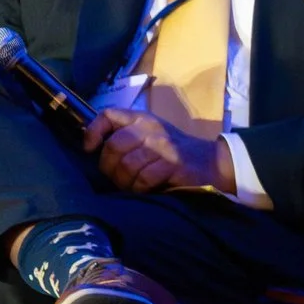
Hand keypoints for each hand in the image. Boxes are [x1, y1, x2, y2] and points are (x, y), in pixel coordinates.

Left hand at [84, 108, 234, 193]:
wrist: (213, 162)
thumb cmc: (174, 152)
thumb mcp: (151, 136)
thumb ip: (125, 136)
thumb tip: (92, 149)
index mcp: (142, 119)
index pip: (108, 115)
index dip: (94, 132)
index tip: (91, 149)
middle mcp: (151, 128)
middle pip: (114, 145)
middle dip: (110, 167)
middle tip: (117, 178)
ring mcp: (163, 145)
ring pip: (127, 164)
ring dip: (125, 181)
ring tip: (133, 186)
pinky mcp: (173, 163)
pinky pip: (144, 178)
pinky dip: (141, 188)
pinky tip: (147, 189)